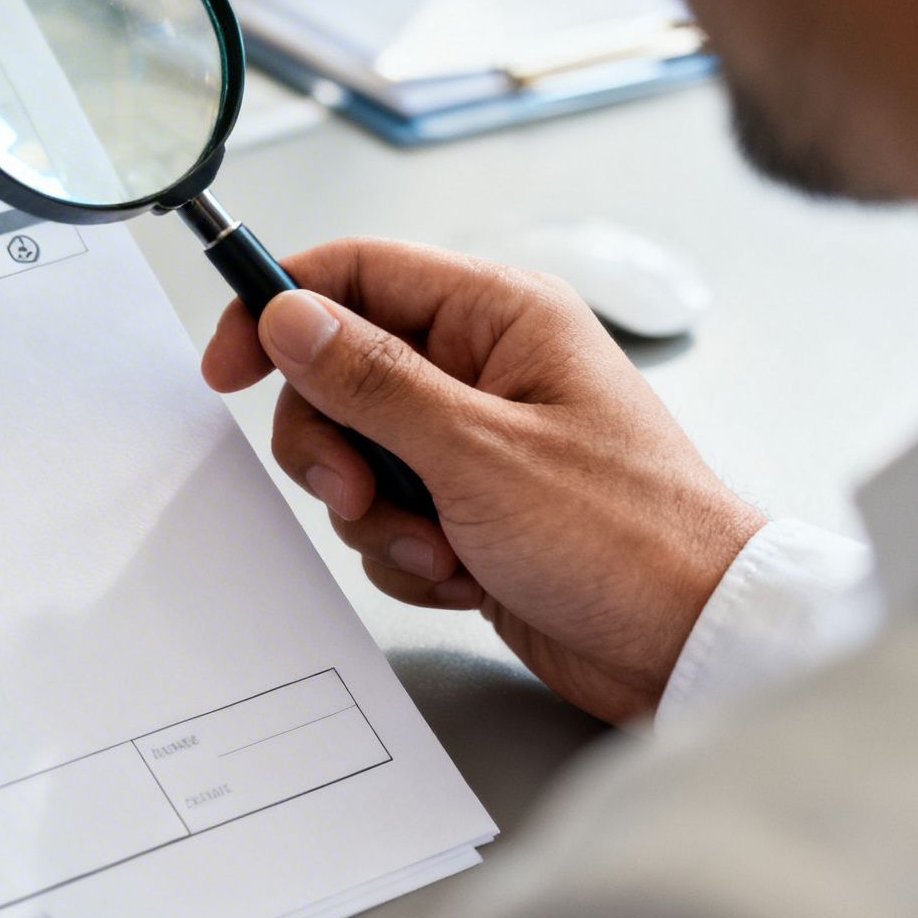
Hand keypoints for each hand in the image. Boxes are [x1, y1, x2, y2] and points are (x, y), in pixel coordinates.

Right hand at [203, 238, 764, 723]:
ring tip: (438, 545)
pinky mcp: (469, 506)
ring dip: (376, 513)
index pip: (356, 274)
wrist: (689, 644)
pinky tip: (462, 573)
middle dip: (334, 445)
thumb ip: (370, 379)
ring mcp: (474, 440)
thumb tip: (289, 316)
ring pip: (355, 453)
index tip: (228, 366)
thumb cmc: (628, 537)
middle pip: (338, 375)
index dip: (278, 310)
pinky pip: (386, 514)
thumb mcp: (476, 451)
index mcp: (500, 317)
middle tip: (358, 490)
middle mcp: (483, 368)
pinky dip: (406, 552)